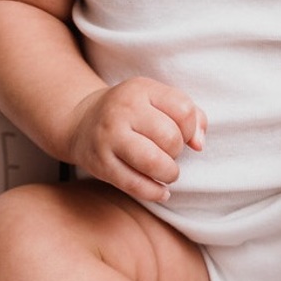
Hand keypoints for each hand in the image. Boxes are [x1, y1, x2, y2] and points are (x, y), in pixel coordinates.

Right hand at [66, 75, 205, 202]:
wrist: (81, 120)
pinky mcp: (100, 163)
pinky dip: (155, 192)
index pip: (184, 110)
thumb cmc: (132, 111)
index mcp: (142, 89)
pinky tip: (161, 191)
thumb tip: (199, 144)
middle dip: (178, 151)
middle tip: (170, 153)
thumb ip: (190, 115)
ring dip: (170, 173)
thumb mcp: (157, 99)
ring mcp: (109, 137)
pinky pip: (135, 185)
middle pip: (171, 137)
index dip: (191, 128)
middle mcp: (124, 110)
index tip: (184, 135)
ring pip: (153, 162)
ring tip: (168, 173)